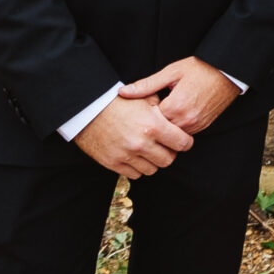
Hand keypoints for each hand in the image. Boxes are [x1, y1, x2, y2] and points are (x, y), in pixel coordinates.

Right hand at [75, 93, 196, 179]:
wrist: (89, 109)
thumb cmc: (119, 102)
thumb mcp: (145, 98)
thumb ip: (164, 110)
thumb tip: (178, 119)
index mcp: (153, 126)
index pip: (182, 143)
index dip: (185, 142)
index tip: (182, 141)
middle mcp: (142, 143)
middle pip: (168, 160)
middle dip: (170, 153)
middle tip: (165, 146)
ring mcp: (127, 155)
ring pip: (152, 170)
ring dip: (153, 161)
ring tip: (148, 150)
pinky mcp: (114, 163)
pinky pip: (135, 174)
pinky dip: (138, 167)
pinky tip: (135, 156)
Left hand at [123, 57, 241, 134]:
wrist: (228, 72)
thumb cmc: (200, 68)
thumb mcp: (171, 72)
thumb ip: (146, 85)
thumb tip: (123, 92)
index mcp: (175, 106)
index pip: (150, 121)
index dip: (142, 114)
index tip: (139, 108)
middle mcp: (186, 119)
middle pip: (160, 131)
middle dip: (153, 123)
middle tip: (147, 113)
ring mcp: (196, 124)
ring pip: (173, 134)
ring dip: (166, 126)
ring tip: (160, 114)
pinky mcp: (204, 126)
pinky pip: (185, 132)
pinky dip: (178, 126)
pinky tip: (174, 114)